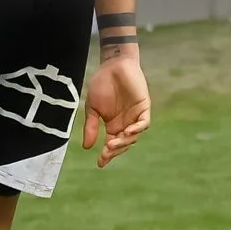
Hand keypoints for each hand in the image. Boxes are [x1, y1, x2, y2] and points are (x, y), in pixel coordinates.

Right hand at [80, 52, 149, 167]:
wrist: (112, 66)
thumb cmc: (101, 84)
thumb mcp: (92, 108)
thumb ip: (91, 127)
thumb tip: (87, 147)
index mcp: (113, 125)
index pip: (112, 144)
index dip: (107, 155)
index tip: (100, 163)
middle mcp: (125, 123)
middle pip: (123, 143)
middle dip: (115, 151)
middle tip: (106, 153)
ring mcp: (135, 116)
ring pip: (133, 136)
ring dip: (124, 142)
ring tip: (111, 144)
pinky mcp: (143, 107)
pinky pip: (144, 123)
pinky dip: (137, 129)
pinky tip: (127, 132)